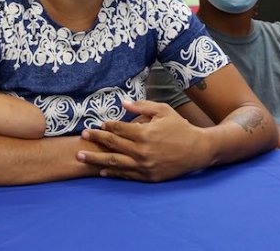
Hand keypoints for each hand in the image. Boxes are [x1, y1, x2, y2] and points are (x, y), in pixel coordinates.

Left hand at [77, 100, 209, 181]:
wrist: (198, 150)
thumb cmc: (180, 127)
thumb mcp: (163, 111)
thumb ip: (142, 106)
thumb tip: (123, 102)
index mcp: (144, 133)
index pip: (119, 129)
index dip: (107, 126)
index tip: (97, 124)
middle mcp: (141, 151)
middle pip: (112, 144)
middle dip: (96, 140)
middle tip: (82, 137)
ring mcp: (144, 166)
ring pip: (115, 162)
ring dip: (96, 159)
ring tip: (81, 156)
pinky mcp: (149, 177)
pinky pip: (127, 175)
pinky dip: (113, 173)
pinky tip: (102, 171)